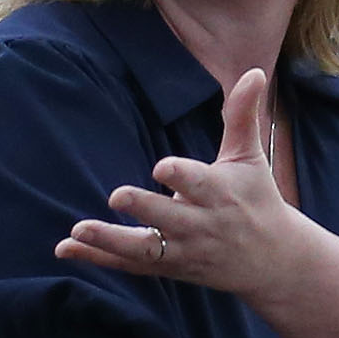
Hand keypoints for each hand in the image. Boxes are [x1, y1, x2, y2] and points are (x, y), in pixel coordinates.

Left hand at [59, 69, 326, 304]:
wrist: (274, 261)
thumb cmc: (257, 198)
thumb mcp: (250, 158)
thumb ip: (242, 115)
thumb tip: (255, 70)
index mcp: (220, 192)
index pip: (199, 182)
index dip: (180, 175)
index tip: (162, 168)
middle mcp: (201, 223)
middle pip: (169, 217)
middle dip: (145, 208)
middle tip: (117, 195)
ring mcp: (184, 249)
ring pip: (145, 248)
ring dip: (110, 240)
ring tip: (79, 229)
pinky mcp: (169, 267)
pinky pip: (130, 265)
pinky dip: (98, 258)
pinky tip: (65, 248)